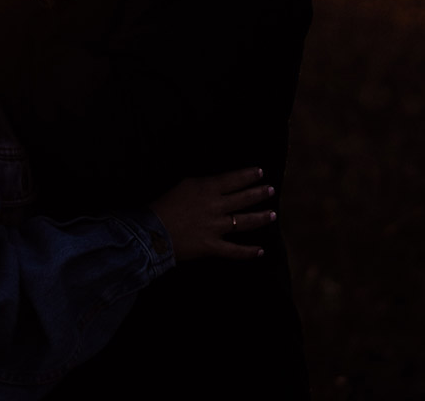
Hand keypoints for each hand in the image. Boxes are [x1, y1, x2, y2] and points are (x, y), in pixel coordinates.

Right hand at [149, 168, 275, 260]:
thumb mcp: (182, 186)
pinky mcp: (212, 246)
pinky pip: (234, 250)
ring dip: (261, 217)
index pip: (233, 179)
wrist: (151, 231)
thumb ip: (200, 185)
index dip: (248, 175)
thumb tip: (215, 186)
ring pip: (245, 222)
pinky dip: (248, 252)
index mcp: (206, 188)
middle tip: (271, 190)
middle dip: (259, 193)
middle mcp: (215, 206)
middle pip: (244, 198)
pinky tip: (261, 251)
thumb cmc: (161, 205)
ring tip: (273, 214)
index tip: (260, 172)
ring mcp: (215, 226)